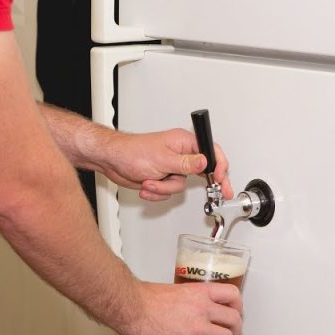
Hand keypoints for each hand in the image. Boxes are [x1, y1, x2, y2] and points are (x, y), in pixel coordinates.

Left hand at [102, 128, 234, 200]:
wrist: (113, 161)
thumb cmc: (132, 152)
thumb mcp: (163, 159)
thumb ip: (186, 163)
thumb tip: (205, 162)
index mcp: (184, 142)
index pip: (210, 151)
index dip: (219, 165)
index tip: (221, 177)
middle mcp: (180, 154)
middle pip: (201, 171)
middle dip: (200, 183)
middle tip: (221, 192)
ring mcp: (172, 167)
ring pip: (180, 186)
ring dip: (163, 188)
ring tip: (150, 182)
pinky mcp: (163, 178)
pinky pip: (168, 192)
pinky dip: (157, 192)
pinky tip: (146, 185)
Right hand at [118, 281, 243, 334]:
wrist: (133, 309)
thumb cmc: (146, 299)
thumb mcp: (176, 290)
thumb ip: (189, 298)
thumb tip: (190, 306)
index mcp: (201, 293)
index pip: (232, 295)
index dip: (237, 306)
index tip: (235, 311)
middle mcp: (203, 309)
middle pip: (234, 320)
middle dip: (235, 329)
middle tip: (231, 333)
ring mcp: (197, 329)